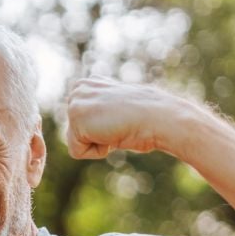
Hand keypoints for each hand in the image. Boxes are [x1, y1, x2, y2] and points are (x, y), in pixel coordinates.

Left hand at [65, 77, 192, 158]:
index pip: (81, 123)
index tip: (120, 119)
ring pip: (75, 142)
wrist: (159, 118)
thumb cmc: (146, 117)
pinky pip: (76, 151)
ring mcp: (75, 101)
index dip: (102, 129)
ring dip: (98, 143)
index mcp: (89, 84)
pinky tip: (112, 135)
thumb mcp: (118, 109)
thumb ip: (101, 110)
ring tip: (115, 127)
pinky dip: (96, 151)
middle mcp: (79, 88)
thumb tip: (97, 121)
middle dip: (96, 137)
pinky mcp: (76, 118)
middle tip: (118, 124)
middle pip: (75, 132)